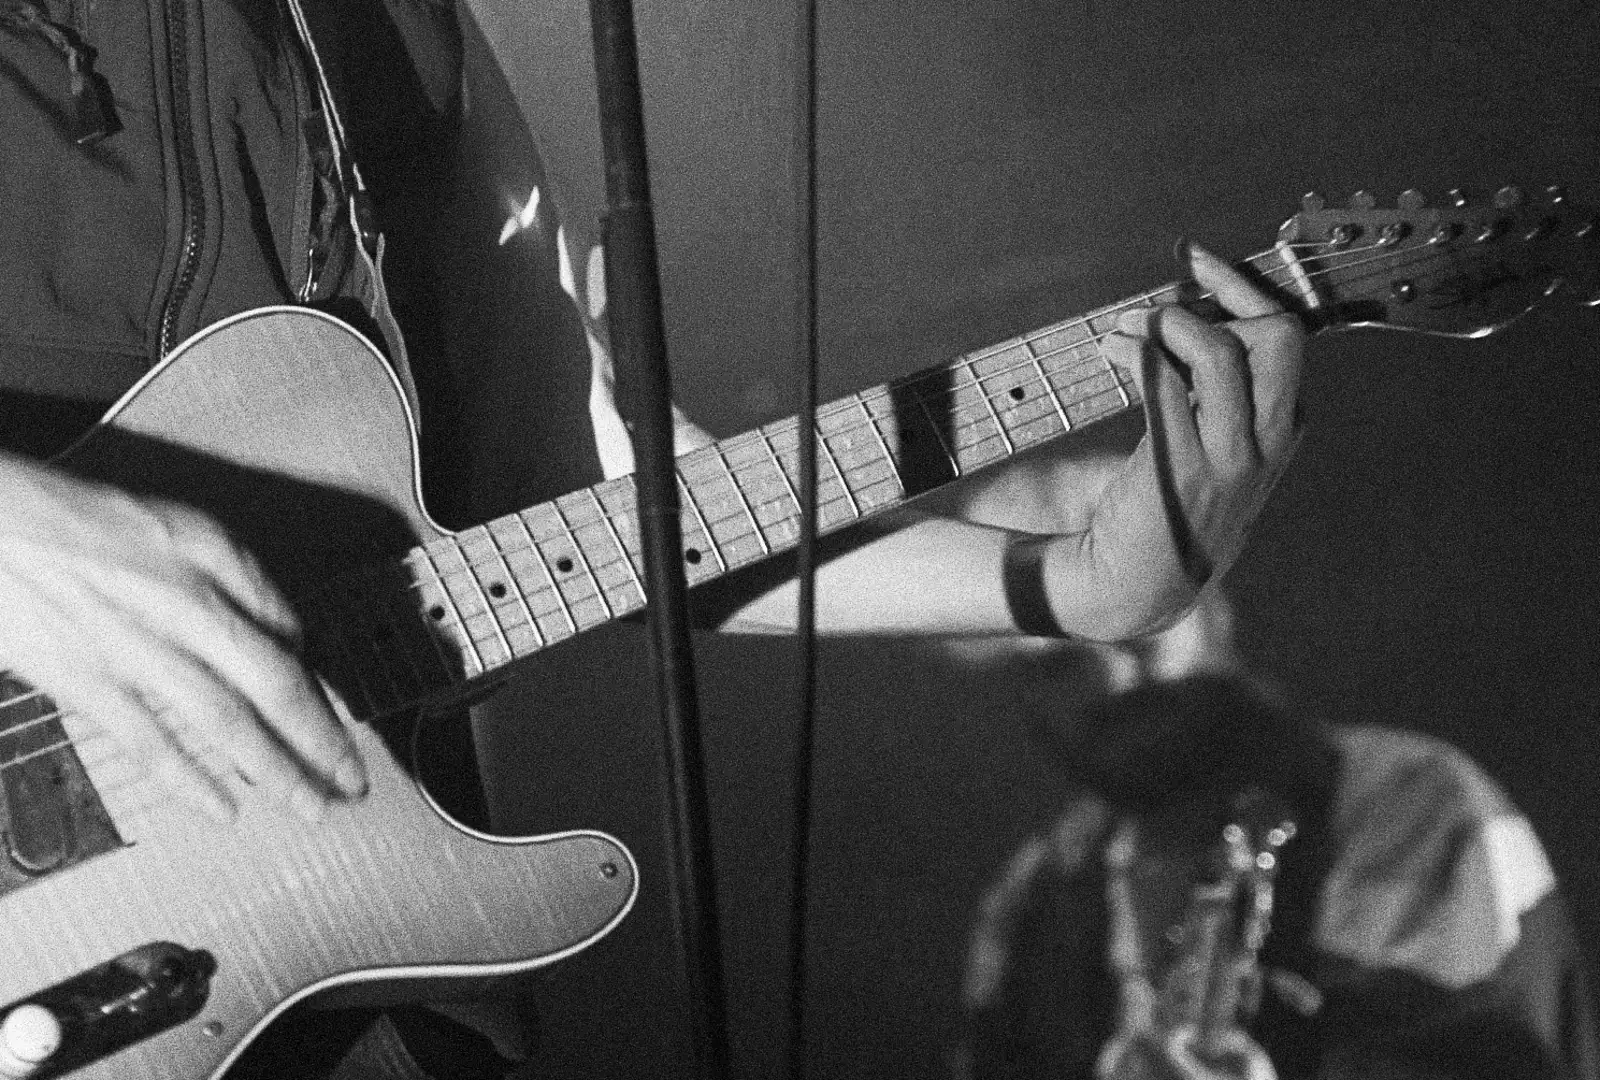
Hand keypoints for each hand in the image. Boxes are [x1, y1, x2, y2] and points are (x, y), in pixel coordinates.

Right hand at [0, 453, 365, 822]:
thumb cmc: (78, 518)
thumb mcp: (177, 525)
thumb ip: (239, 575)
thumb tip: (287, 630)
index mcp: (210, 565)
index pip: (289, 642)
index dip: (322, 693)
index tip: (344, 729)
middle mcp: (184, 608)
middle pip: (272, 687)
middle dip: (320, 743)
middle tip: (351, 784)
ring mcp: (134, 649)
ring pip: (223, 721)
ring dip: (274, 770)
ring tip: (309, 807)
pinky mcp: (83, 679)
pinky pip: (147, 740)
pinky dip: (188, 780)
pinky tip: (222, 808)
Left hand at [1040, 242, 1303, 639]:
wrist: (1138, 583)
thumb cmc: (1168, 504)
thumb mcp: (1213, 444)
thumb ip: (1215, 389)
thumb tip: (1185, 310)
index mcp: (1284, 428)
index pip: (1286, 336)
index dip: (1242, 287)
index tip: (1197, 257)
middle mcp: (1268, 443)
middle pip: (1277, 338)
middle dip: (1223, 295)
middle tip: (1171, 289)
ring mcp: (1228, 461)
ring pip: (1220, 355)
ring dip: (1167, 324)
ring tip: (1124, 327)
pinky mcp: (1179, 472)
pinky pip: (1165, 387)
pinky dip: (1137, 353)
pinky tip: (1114, 350)